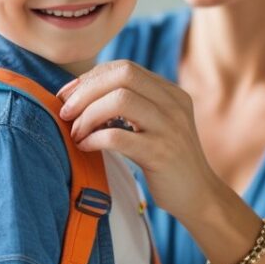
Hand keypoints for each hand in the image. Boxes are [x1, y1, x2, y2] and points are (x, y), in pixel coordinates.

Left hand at [58, 60, 223, 226]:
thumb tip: (81, 95)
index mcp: (170, 92)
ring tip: (76, 132)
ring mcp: (169, 127)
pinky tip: (85, 146)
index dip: (90, 77)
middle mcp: (173, 103)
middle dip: (86, 91)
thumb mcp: (156, 124)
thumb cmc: (166, 161)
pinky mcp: (161, 153)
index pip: (124, 67)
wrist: (199, 196)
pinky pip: (117, 137)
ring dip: (87, 114)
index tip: (68, 95)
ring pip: (119, 100)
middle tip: (66, 112)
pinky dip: (93, 138)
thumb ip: (132, 105)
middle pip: (122, 75)